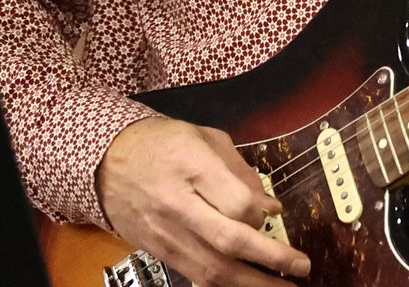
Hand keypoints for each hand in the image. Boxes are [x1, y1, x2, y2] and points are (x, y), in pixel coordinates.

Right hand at [97, 117, 309, 285]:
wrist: (107, 163)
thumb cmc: (160, 143)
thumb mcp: (203, 137)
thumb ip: (237, 169)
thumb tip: (267, 204)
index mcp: (191, 165)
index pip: (236, 201)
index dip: (264, 211)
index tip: (278, 212)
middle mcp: (179, 204)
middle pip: (228, 240)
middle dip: (270, 258)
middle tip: (300, 266)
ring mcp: (168, 233)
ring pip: (213, 268)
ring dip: (252, 283)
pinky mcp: (161, 252)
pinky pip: (196, 275)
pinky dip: (223, 285)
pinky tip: (246, 286)